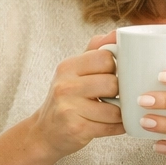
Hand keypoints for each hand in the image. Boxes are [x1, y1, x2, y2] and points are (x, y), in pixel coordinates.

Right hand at [26, 31, 124, 159]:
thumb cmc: (66, 99)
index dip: (115, 68)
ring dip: (121, 113)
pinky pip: (111, 127)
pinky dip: (119, 127)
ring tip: (115, 112)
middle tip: (114, 97)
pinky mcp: (77, 129)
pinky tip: (115, 124)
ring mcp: (69, 108)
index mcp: (67, 67)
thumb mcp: (74, 71)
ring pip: (115, 109)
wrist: (45, 132)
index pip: (106, 58)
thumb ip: (95, 51)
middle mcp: (65, 85)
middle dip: (119, 92)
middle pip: (112, 83)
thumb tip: (118, 32)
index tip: (111, 76)